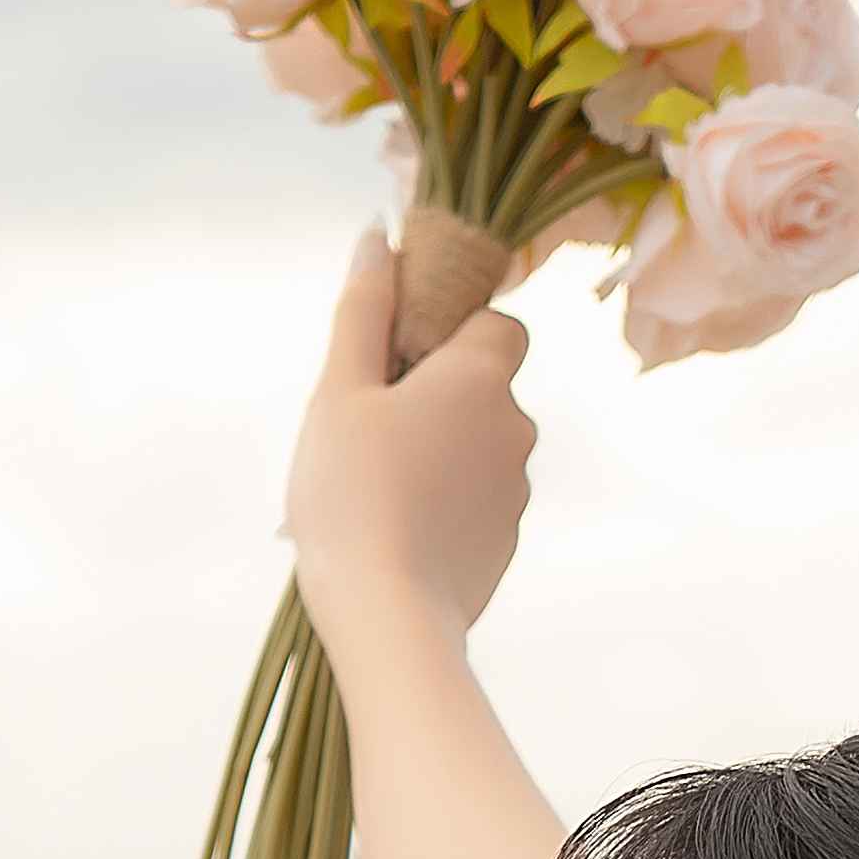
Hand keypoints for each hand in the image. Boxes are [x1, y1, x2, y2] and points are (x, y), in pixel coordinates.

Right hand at [283, 229, 533, 646]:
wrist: (389, 620)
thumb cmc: (354, 497)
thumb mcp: (341, 391)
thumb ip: (363, 311)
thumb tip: (378, 238)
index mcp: (483, 377)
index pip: (498, 322)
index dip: (453, 331)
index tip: (402, 358)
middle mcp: (516, 428)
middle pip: (484, 388)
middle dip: (438, 397)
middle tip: (372, 430)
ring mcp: (517, 493)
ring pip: (479, 449)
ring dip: (440, 454)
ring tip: (378, 490)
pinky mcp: (505, 547)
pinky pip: (476, 504)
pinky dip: (445, 506)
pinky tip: (397, 531)